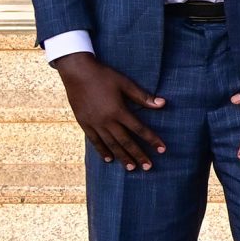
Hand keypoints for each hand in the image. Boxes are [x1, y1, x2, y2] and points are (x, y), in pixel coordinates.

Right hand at [53, 52, 167, 168]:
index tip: (162, 149)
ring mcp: (94, 123)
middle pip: (125, 142)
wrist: (76, 72)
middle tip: (149, 167)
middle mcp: (106, 120)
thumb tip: (162, 104)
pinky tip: (109, 159)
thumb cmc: (104, 76)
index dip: (152, 140)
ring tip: (132, 168)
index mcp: (118, 111)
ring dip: (122, 157)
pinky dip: (102, 151)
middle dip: (138, 155)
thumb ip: (143, 97)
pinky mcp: (84, 123)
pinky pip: (94, 141)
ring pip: (110, 144)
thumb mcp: (125, 83)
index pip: (139, 129)